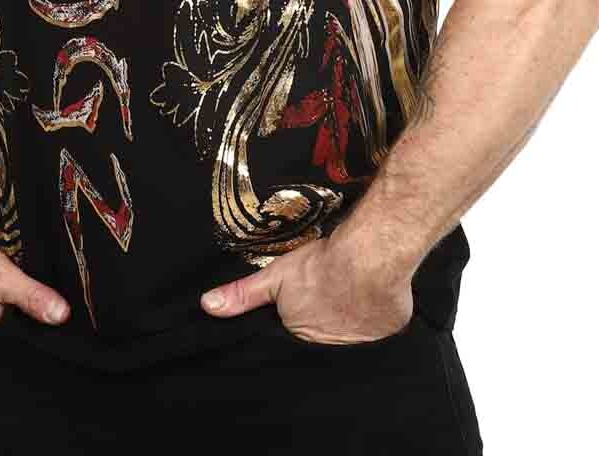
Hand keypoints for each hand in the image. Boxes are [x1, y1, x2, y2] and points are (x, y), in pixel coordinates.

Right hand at [0, 220, 70, 340]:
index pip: (24, 338)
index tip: (56, 310)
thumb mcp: (2, 276)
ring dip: (7, 306)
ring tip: (15, 288)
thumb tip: (61, 316)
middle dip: (25, 314)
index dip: (40, 323)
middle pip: (10, 329)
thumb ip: (31, 296)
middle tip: (34, 292)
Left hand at [200, 234, 413, 344]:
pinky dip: (381, 306)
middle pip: (328, 324)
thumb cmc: (320, 266)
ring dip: (354, 309)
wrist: (368, 258)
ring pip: (356, 323)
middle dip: (327, 310)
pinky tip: (375, 289)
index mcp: (304, 331)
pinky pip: (384, 319)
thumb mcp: (275, 276)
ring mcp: (365, 336)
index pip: (301, 326)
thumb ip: (243, 294)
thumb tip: (207, 306)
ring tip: (353, 285)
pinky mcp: (390, 325)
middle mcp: (333, 340)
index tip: (310, 295)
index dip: (304, 309)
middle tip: (331, 286)